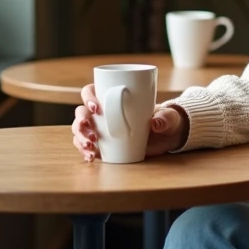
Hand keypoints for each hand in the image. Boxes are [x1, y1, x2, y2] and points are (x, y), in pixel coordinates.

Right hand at [72, 84, 189, 161]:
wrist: (167, 137)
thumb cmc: (165, 119)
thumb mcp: (168, 116)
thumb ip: (165, 118)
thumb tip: (155, 124)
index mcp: (113, 96)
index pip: (92, 91)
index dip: (88, 97)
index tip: (96, 108)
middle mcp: (103, 112)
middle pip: (81, 112)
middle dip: (80, 122)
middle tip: (92, 134)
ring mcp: (101, 128)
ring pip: (80, 130)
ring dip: (80, 138)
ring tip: (92, 147)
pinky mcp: (104, 144)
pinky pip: (86, 146)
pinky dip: (85, 151)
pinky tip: (91, 157)